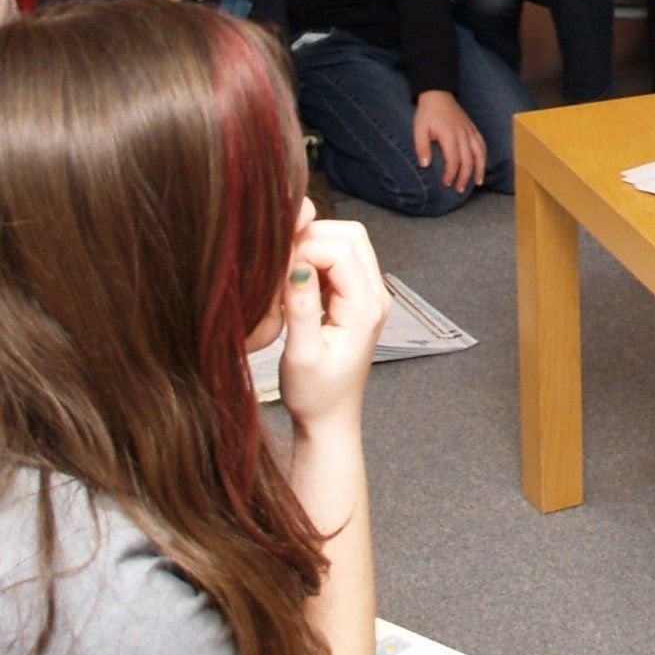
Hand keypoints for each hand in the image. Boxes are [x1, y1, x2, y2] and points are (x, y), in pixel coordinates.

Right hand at [273, 218, 386, 437]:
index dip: (305, 248)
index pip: (341, 249)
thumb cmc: (315, 395)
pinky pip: (341, 259)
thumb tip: (294, 266)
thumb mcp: (301, 355)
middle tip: (283, 265)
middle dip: (313, 237)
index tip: (279, 272)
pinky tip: (297, 283)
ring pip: (347, 242)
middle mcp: (375, 295)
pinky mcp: (356, 298)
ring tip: (288, 274)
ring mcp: (369, 295)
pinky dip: (317, 259)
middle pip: (351, 235)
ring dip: (315, 246)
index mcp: (365, 308)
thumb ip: (300, 308)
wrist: (329, 419)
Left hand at [411, 89, 485, 192]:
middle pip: (468, 160)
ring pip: (479, 153)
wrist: (438, 93)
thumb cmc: (427, 112)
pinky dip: (484, 155)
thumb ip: (421, 146)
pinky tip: (482, 165)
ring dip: (479, 169)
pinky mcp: (473, 127)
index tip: (446, 183)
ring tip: (477, 182)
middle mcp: (462, 134)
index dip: (451, 174)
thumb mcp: (419, 128)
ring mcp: (469, 131)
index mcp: (449, 135)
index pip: (453, 160)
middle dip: (465, 177)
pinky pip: (482, 143)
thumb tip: (425, 165)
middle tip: (459, 189)